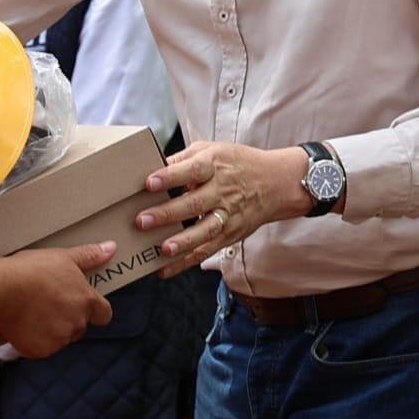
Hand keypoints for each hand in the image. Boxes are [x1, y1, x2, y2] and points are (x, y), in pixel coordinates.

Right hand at [0, 241, 114, 357]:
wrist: (0, 290)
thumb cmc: (30, 270)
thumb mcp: (62, 257)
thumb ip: (89, 256)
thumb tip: (111, 248)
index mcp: (86, 300)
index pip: (104, 313)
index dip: (94, 309)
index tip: (80, 302)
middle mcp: (78, 323)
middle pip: (79, 325)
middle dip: (67, 317)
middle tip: (46, 302)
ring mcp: (60, 339)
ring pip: (60, 337)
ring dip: (51, 328)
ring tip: (31, 310)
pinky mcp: (42, 350)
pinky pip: (42, 347)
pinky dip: (34, 339)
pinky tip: (22, 323)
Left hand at [137, 140, 311, 275]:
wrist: (275, 182)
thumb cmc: (235, 163)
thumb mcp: (210, 150)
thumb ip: (181, 159)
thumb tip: (150, 166)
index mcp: (214, 166)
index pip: (191, 170)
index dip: (170, 176)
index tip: (149, 182)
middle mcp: (222, 191)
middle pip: (195, 203)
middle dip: (168, 213)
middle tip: (142, 220)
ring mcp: (228, 214)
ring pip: (205, 231)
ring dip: (183, 242)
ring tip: (162, 249)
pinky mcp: (230, 233)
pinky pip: (207, 250)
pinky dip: (186, 262)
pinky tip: (166, 269)